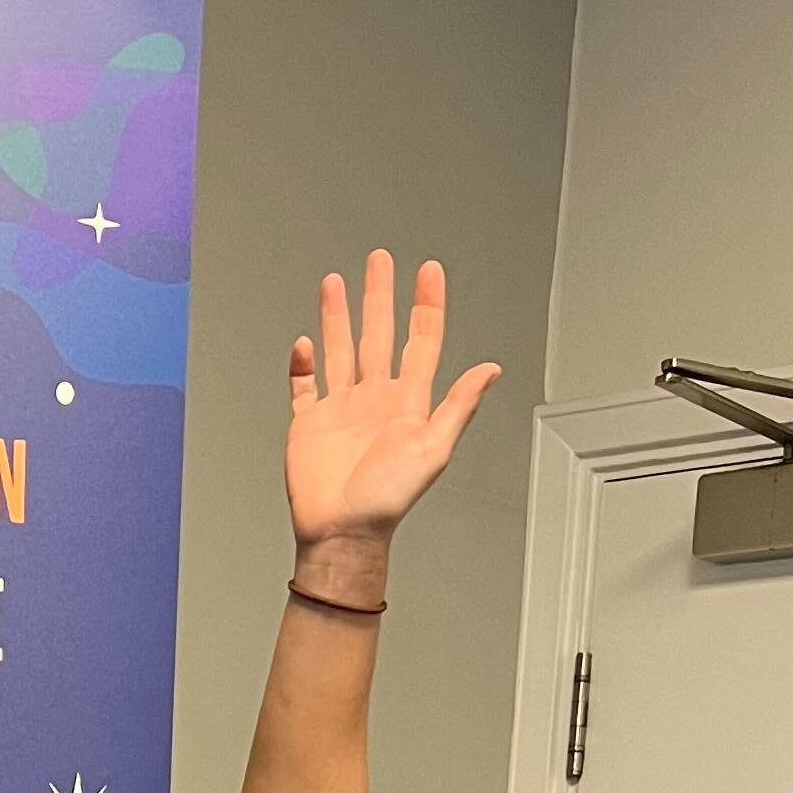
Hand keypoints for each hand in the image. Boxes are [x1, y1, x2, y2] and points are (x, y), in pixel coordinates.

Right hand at [285, 249, 498, 564]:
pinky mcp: (309, 424)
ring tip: (335, 282)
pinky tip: (304, 343)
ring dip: (337, 316)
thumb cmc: (388, 500)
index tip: (428, 270)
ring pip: (340, 350)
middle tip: (379, 260)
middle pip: (378, 335)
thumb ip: (460, 405)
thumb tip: (491, 369)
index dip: (426, 306)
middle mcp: (374, 400)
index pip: (421, 342)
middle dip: (379, 296)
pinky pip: (304, 386)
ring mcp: (340, 409)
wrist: (342, 531)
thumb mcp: (434, 449)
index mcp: (406, 402)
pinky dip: (302, 364)